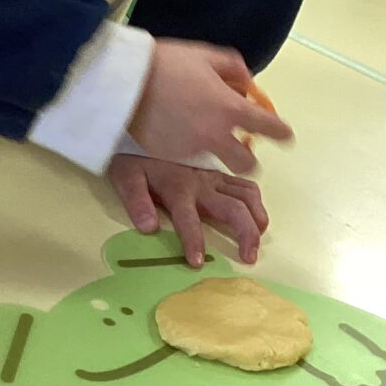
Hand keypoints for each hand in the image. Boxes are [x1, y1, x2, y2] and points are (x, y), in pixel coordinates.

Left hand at [109, 155, 267, 265]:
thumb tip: (148, 228)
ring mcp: (214, 177)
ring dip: (257, 217)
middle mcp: (201, 184)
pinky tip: (256, 215)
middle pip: (233, 209)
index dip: (193, 241)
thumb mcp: (126, 176)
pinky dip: (256, 200)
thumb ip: (136, 201)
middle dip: (245, 233)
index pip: (187, 220)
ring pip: (247, 195)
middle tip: (249, 257)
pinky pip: (245, 183)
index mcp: (177, 189)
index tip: (197, 263)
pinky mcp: (219, 171)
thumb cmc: (135, 155)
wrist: (145, 122)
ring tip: (259, 239)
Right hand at [128, 40, 291, 173]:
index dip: (282, 132)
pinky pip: (190, 159)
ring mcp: (193, 150)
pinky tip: (178, 133)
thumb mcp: (205, 54)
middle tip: (240, 146)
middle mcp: (216, 135)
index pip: (271, 128)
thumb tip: (247, 83)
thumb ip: (233, 68)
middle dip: (249, 158)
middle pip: (248, 165)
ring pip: (217, 163)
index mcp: (230, 108)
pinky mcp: (170, 157)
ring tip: (203, 136)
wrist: (123, 81)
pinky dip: (190, 150)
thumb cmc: (166, 62)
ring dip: (217, 153)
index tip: (283, 134)